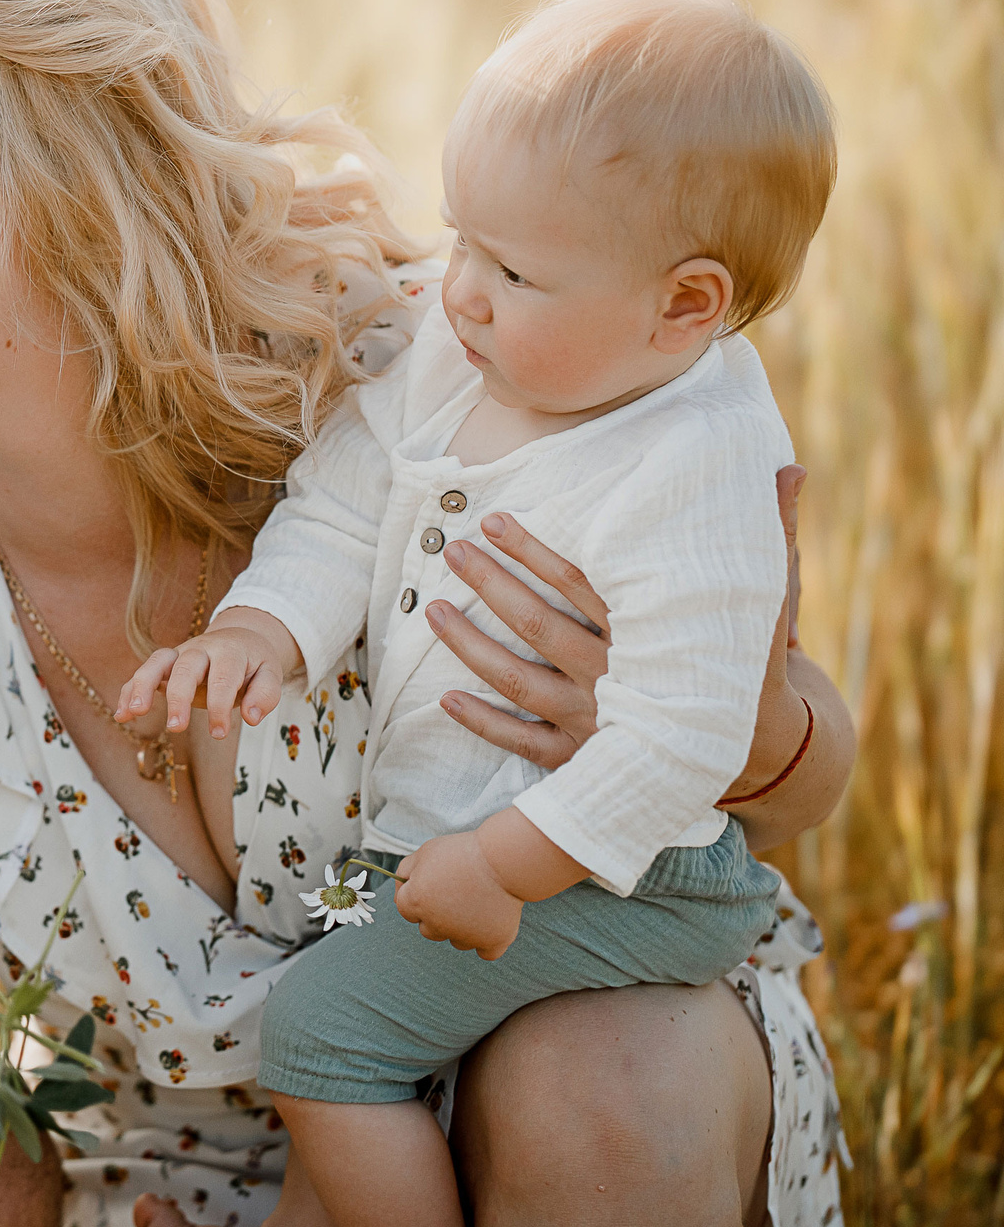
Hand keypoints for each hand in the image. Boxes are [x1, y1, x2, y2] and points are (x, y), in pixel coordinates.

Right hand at [117, 609, 298, 739]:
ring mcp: (179, 654)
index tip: (219, 733)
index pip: (222, 678)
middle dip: (178, 697)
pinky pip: (143, 673)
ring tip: (134, 712)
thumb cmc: (253, 663)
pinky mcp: (165, 664)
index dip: (220, 707)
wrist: (240, 638)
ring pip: (156, 662)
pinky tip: (121, 716)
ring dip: (142, 686)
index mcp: (229, 651)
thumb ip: (265, 695)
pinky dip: (128, 691)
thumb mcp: (270, 674)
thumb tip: (251, 717)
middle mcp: (201, 649)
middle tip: (176, 727)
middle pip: (185, 668)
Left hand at [394, 831, 522, 958]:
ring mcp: (466, 936)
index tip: (432, 885)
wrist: (503, 859)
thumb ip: (406, 872)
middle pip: (428, 930)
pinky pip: (485, 953)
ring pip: (456, 941)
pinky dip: (486, 942)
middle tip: (456, 893)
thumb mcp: (425, 852)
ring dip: (461, 928)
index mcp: (417, 902)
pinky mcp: (493, 941)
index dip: (417, 896)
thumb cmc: (462, 852)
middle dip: (436, 915)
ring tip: (477, 902)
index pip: (405, 910)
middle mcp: (437, 924)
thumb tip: (401, 891)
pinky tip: (489, 924)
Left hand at [434, 466, 810, 801]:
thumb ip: (774, 534)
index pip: (580, 584)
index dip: (534, 551)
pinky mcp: (583, 759)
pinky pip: (522, 742)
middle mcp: (615, 678)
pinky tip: (444, 698)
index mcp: (650, 634)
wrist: (762, 758)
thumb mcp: (769, 600)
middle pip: (537, 627)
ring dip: (471, 646)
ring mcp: (595, 723)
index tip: (495, 520)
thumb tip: (792, 467)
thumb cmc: (754, 666)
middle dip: (490, 586)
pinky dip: (483, 722)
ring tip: (433, 611)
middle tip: (452, 551)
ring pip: (518, 681)